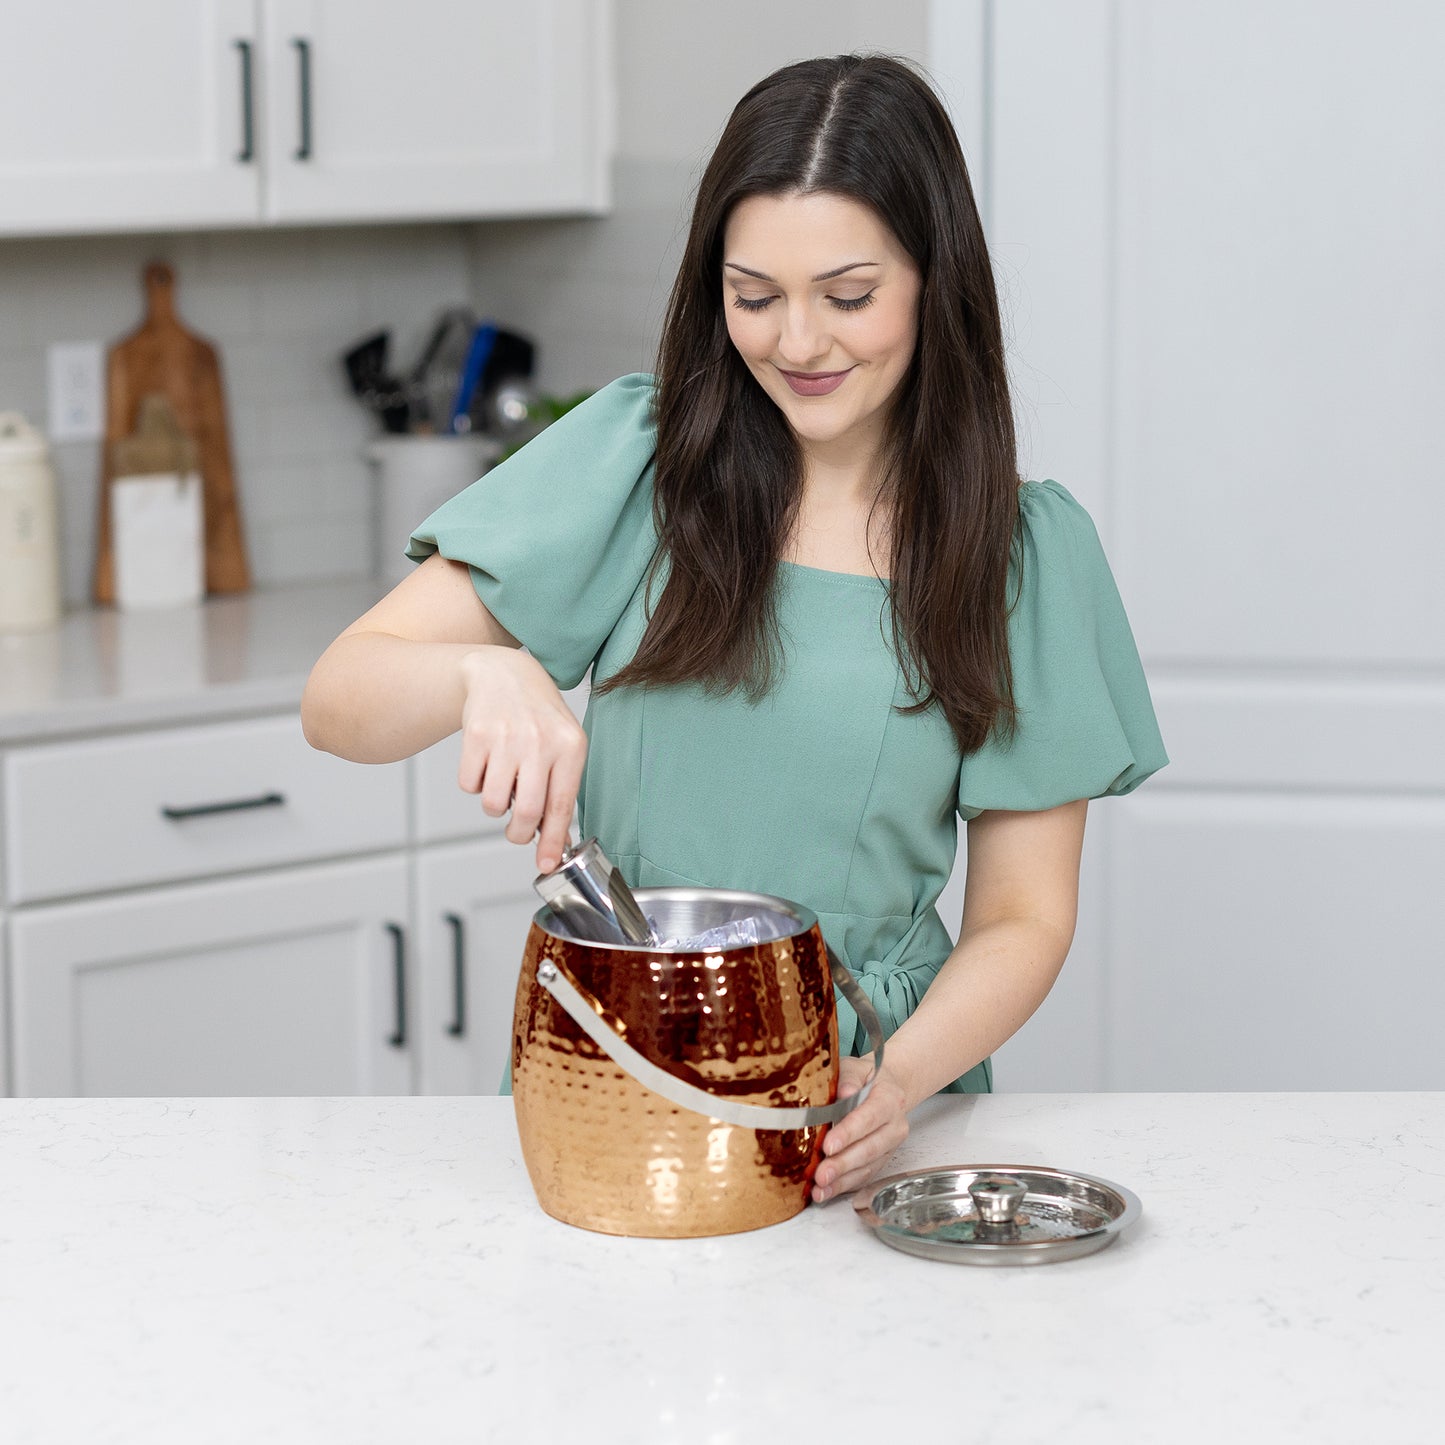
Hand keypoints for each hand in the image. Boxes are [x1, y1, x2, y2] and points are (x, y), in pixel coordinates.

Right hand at [455, 647, 587, 872]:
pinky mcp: (476, 733)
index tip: (546, 863)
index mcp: (570, 747)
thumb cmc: (538, 718)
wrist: (504, 674)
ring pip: (494, 804)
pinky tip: (486, 761)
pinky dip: (475, 783)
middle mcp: (540, 741)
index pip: (561, 805)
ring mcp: (507, 736)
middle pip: (527, 812)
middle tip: (516, 831)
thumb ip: (560, 791)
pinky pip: (469, 785)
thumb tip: (556, 841)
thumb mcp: (563, 747)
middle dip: (518, 832)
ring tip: (502, 781)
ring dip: (495, 805)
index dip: (552, 840)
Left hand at [811, 1056, 908, 1203]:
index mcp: (890, 1099)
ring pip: (867, 1167)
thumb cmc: (867, 1078)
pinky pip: (864, 1176)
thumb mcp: (856, 1068)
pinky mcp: (882, 1160)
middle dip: (843, 1163)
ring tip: (820, 1188)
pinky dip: (844, 1186)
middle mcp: (895, 1125)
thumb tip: (844, 1093)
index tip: (829, 1145)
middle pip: (870, 1148)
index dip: (849, 1133)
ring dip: (842, 1181)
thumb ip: (848, 1079)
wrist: (886, 1087)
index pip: (869, 1117)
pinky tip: (826, 1191)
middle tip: (821, 1174)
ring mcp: (890, 1146)